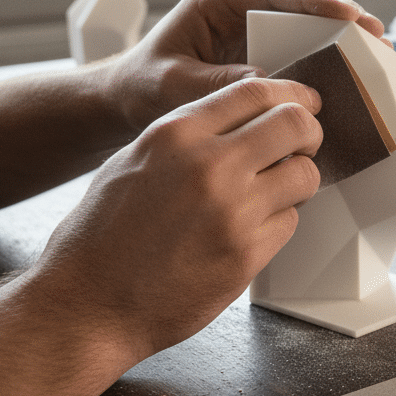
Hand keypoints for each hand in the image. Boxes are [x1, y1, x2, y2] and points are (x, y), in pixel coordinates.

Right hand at [22, 75, 322, 368]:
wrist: (88, 304)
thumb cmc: (101, 237)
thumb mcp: (134, 160)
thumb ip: (189, 136)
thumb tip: (241, 122)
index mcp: (176, 135)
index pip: (255, 90)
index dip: (289, 95)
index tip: (302, 104)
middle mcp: (209, 166)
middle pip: (295, 125)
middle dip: (307, 133)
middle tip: (303, 146)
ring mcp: (233, 211)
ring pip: (305, 174)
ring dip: (298, 181)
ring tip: (274, 192)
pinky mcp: (248, 254)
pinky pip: (290, 222)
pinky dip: (279, 223)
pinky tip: (251, 229)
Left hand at [104, 0, 385, 136]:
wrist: (127, 104)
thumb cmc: (141, 86)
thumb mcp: (171, 84)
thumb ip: (217, 82)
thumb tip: (267, 83)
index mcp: (216, 3)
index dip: (312, 0)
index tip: (345, 14)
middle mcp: (242, 14)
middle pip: (301, 5)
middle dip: (341, 16)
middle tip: (375, 34)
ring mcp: (256, 38)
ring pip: (308, 30)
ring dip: (342, 41)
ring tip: (376, 55)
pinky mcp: (264, 62)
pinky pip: (302, 58)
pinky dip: (327, 67)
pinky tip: (351, 81)